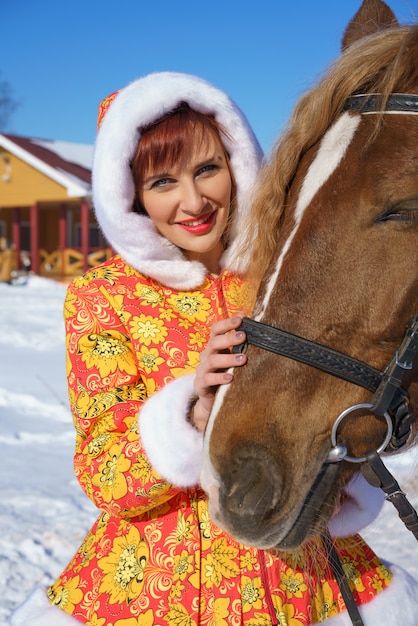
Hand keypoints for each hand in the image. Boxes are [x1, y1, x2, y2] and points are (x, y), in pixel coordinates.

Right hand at [189, 314, 246, 430]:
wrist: (213, 400)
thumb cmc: (225, 373)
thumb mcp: (231, 356)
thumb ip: (237, 340)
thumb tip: (244, 316)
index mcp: (214, 346)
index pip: (216, 330)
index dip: (226, 323)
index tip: (240, 319)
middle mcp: (207, 355)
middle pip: (214, 342)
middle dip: (229, 338)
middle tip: (243, 336)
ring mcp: (202, 370)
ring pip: (212, 361)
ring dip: (228, 358)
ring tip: (243, 359)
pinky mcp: (200, 384)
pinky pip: (208, 379)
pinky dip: (219, 378)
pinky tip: (230, 378)